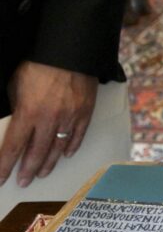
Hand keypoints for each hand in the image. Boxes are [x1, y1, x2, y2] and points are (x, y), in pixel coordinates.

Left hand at [0, 62, 97, 189]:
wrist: (72, 50)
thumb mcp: (16, 84)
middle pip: (36, 153)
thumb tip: (16, 122)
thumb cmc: (39, 64)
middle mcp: (49, 119)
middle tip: (23, 182)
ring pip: (58, 147)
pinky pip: (78, 135)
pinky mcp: (86, 111)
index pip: (13, 147)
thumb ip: (17, 107)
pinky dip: (71, 146)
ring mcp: (70, 117)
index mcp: (28, 113)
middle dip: (27, 170)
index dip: (5, 166)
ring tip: (42, 173)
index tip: (1, 179)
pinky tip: (65, 154)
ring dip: (48, 163)